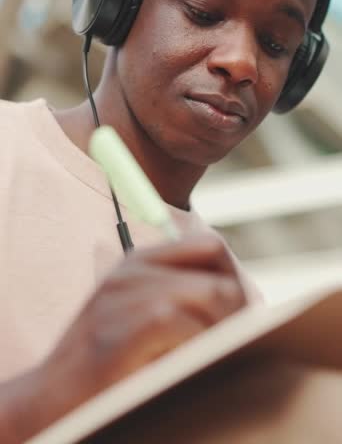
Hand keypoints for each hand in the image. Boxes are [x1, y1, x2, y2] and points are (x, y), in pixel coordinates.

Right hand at [46, 237, 245, 412]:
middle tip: (230, 348)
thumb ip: (180, 296)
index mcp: (140, 261)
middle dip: (235, 315)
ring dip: (219, 335)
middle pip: (218, 277)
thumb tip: (241, 301)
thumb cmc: (107, 362)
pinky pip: (181, 322)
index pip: (210, 247)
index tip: (233, 317)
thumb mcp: (141, 315)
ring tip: (208, 360)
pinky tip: (182, 367)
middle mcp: (132, 270)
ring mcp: (123, 295)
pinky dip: (193, 348)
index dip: (231, 281)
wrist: (51, 398)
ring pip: (208, 296)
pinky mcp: (120, 328)